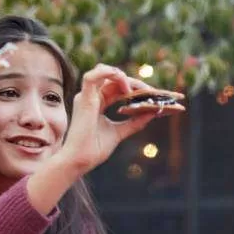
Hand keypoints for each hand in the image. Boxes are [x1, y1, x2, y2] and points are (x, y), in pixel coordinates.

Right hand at [49, 65, 183, 177]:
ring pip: (104, 72)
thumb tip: (153, 112)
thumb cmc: (94, 149)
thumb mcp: (120, 132)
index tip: (152, 95)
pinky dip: (109, 74)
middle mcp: (91, 96)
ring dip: (124, 77)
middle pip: (114, 79)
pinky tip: (125, 86)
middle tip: (152, 92)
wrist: (80, 161)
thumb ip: (134, 122)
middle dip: (135, 83)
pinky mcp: (84, 99)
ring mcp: (86, 96)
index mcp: (97, 103)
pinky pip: (92, 76)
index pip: (117, 87)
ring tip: (139, 90)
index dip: (134, 88)